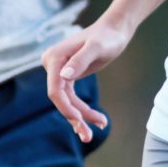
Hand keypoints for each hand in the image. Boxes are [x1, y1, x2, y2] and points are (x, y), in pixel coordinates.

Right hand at [42, 18, 127, 143]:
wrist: (114, 30)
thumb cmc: (107, 36)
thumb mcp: (97, 47)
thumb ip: (81, 60)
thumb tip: (64, 75)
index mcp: (54, 57)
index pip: (55, 90)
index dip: (66, 108)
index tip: (79, 121)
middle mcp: (53, 64)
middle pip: (60, 99)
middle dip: (74, 118)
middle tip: (88, 136)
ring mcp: (59, 71)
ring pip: (67, 101)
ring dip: (81, 117)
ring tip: (100, 126)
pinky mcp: (68, 75)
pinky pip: (71, 97)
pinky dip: (83, 110)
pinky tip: (97, 119)